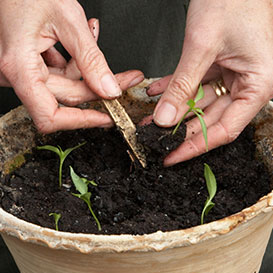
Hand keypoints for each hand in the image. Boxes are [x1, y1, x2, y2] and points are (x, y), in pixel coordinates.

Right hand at [0, 0, 143, 132]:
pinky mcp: (23, 60)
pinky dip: (72, 58)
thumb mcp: (68, 21)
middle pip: (65, 96)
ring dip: (86, 66)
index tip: (108, 117)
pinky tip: (83, 35)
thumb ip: (91, 59)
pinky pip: (53, 70)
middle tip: (128, 77)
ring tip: (96, 35)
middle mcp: (13, 71)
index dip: (81, 120)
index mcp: (18, 66)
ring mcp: (17, 67)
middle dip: (99, 86)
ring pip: (63, 82)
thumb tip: (109, 89)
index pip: (50, 115)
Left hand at [147, 0, 272, 165]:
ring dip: (179, 105)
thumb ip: (182, 85)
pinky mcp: (234, 62)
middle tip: (155, 139)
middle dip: (183, 126)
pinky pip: (206, 82)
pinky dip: (184, 85)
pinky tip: (160, 90)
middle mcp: (258, 82)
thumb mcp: (201, 46)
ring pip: (209, 100)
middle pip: (218, 117)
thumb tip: (165, 117)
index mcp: (263, 84)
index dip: (197, 145)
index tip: (173, 156)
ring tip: (151, 115)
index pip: (227, 127)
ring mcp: (246, 72)